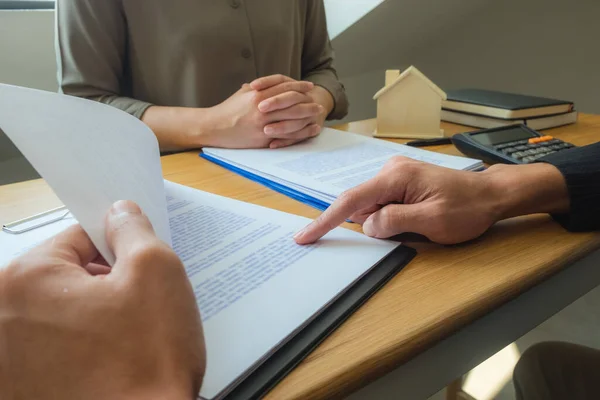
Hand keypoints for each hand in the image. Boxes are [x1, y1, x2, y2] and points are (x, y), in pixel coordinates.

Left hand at [0, 201, 204, 399]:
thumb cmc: (147, 364)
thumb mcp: (156, 273)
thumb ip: (134, 230)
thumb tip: (120, 213)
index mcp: (26, 280)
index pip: (79, 238)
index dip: (118, 250)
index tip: (137, 270)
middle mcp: (1, 319)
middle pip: (67, 278)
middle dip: (106, 287)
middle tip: (139, 313)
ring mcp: (8, 361)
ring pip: (64, 316)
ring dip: (97, 322)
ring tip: (128, 347)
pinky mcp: (22, 389)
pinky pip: (57, 351)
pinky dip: (84, 352)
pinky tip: (112, 368)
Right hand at [210, 77, 321, 148]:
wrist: (214, 127)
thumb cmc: (227, 110)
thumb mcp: (242, 93)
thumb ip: (258, 88)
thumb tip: (272, 84)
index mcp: (257, 93)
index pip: (284, 86)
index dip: (299, 86)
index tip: (309, 86)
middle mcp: (262, 107)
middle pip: (292, 101)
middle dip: (307, 101)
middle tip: (317, 102)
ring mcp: (263, 123)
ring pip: (292, 117)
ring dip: (307, 115)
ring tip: (317, 114)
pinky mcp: (263, 137)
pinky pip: (287, 134)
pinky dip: (300, 132)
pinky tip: (308, 130)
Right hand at [294, 157, 568, 244]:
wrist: (491, 195)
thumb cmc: (467, 209)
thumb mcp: (432, 221)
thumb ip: (394, 222)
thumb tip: (367, 226)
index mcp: (395, 176)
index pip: (351, 201)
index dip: (325, 221)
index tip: (305, 236)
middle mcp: (391, 170)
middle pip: (362, 205)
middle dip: (374, 224)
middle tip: (410, 229)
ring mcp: (395, 175)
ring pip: (372, 207)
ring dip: (386, 222)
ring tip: (420, 222)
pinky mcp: (401, 183)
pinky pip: (383, 204)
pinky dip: (390, 217)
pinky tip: (415, 218)